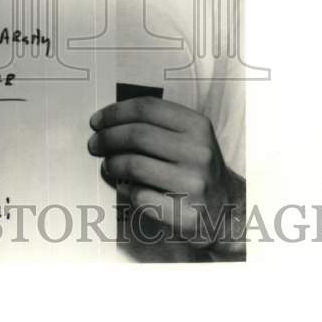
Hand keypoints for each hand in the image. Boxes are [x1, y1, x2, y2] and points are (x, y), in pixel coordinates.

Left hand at [88, 97, 244, 253]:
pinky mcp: (185, 213)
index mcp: (198, 127)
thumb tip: (110, 119)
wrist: (228, 209)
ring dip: (111, 164)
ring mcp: (194, 184)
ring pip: (134, 164)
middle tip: (94, 144)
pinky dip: (125, 190)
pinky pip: (140, 196)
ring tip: (108, 165)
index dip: (115, 112)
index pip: (148, 108)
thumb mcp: (190, 137)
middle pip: (137, 135)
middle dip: (107, 138)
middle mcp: (199, 152)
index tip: (97, 121)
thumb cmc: (197, 168)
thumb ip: (158, 124)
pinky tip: (124, 187)